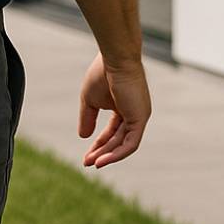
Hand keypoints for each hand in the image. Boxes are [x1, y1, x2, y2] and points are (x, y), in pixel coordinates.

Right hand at [78, 53, 151, 168]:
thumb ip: (87, 118)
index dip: (99, 144)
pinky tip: (103, 160)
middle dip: (102, 152)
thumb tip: (83, 137)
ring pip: (124, 144)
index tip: (86, 156)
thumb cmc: (102, 74)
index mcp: (123, 107)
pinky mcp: (141, 118)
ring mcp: (139, 116)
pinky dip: (118, 153)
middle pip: (117, 139)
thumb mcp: (89, 100)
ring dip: (109, 155)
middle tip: (87, 162)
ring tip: (94, 164)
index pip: (112, 132)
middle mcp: (134, 113)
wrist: (114, 59)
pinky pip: (131, 143)